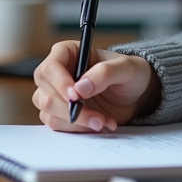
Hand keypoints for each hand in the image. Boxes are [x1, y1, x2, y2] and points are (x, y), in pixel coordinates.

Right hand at [32, 41, 160, 132]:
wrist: (136, 95)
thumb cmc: (130, 73)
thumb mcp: (126, 68)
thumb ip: (105, 73)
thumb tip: (80, 87)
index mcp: (68, 53)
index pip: (50, 68)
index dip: (59, 83)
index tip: (75, 97)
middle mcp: (57, 74)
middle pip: (44, 94)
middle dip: (69, 109)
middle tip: (97, 117)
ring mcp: (56, 95)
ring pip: (49, 113)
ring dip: (76, 122)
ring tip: (103, 120)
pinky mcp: (61, 114)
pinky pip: (58, 125)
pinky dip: (79, 128)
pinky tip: (100, 123)